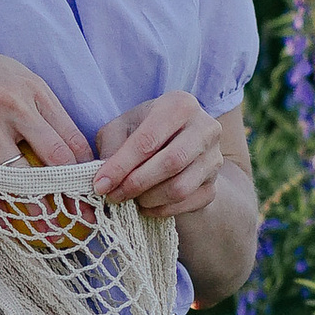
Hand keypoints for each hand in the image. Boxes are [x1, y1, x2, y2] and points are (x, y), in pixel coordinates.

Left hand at [94, 89, 225, 215]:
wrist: (177, 147)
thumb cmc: (144, 132)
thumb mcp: (122, 128)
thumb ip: (111, 146)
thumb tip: (104, 178)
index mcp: (180, 105)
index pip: (149, 139)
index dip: (122, 165)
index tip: (100, 185)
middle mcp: (206, 128)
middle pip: (171, 163)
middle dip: (136, 183)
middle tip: (113, 196)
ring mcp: (214, 158)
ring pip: (180, 187)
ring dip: (148, 199)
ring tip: (130, 198)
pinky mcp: (214, 185)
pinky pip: (186, 204)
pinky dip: (161, 210)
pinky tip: (146, 205)